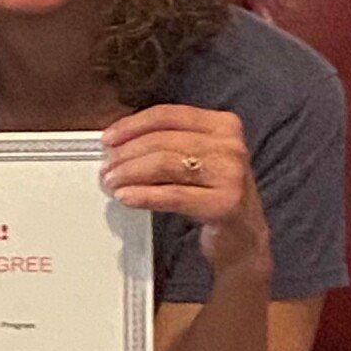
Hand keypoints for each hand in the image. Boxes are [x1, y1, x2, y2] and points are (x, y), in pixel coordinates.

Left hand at [100, 105, 270, 275]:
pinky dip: (143, 195)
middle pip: (162, 141)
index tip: (109, 139)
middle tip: (106, 168)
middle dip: (126, 154)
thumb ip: (167, 143)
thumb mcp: (197, 158)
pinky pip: (172, 195)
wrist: (243, 234)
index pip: (168, 115)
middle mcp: (230, 146)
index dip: (132, 126)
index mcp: (223, 125)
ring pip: (164, 165)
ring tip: (112, 182)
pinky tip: (126, 197)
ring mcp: (230, 174)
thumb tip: (118, 143)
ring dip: (129, 173)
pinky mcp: (224, 204)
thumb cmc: (212, 192)